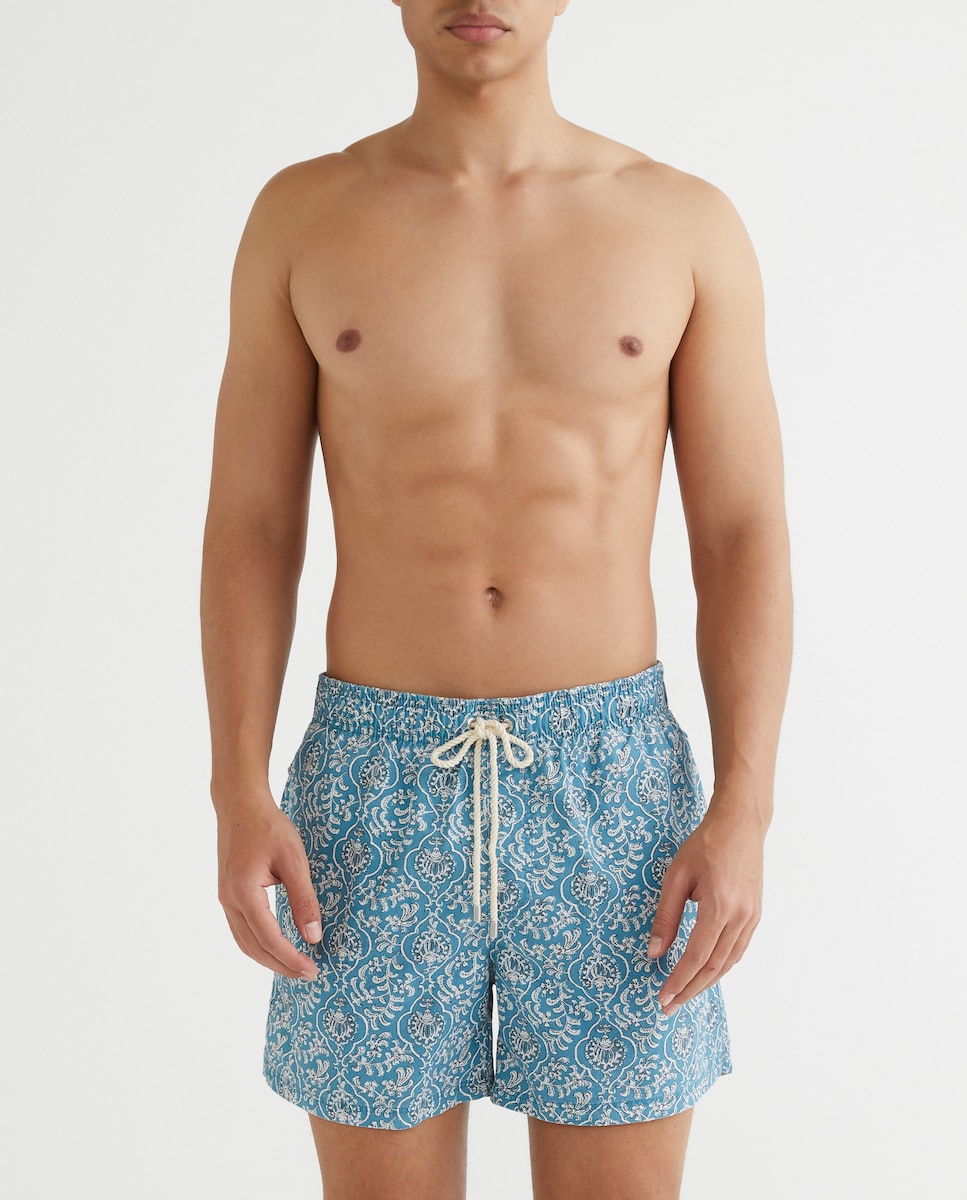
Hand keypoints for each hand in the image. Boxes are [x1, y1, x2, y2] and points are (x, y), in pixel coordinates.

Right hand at [216, 794, 321, 979]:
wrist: (240, 804)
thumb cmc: (269, 826)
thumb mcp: (294, 860)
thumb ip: (304, 899)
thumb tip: (313, 936)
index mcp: (244, 893)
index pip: (269, 939)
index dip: (290, 959)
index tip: (312, 970)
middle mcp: (229, 900)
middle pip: (254, 947)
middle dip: (281, 966)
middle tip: (308, 975)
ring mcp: (225, 898)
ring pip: (245, 942)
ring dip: (268, 958)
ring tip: (294, 966)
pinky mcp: (228, 894)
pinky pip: (241, 930)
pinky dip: (258, 945)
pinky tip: (275, 946)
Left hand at [646, 797, 764, 1014]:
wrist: (740, 825)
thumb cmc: (704, 845)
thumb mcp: (676, 876)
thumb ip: (666, 916)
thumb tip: (654, 952)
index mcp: (719, 906)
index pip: (696, 956)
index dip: (679, 980)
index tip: (663, 997)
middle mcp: (740, 917)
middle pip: (714, 967)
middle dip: (690, 990)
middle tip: (669, 1007)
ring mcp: (752, 917)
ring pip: (728, 962)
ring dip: (705, 983)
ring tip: (684, 994)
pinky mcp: (755, 915)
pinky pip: (737, 950)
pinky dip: (720, 967)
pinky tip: (705, 973)